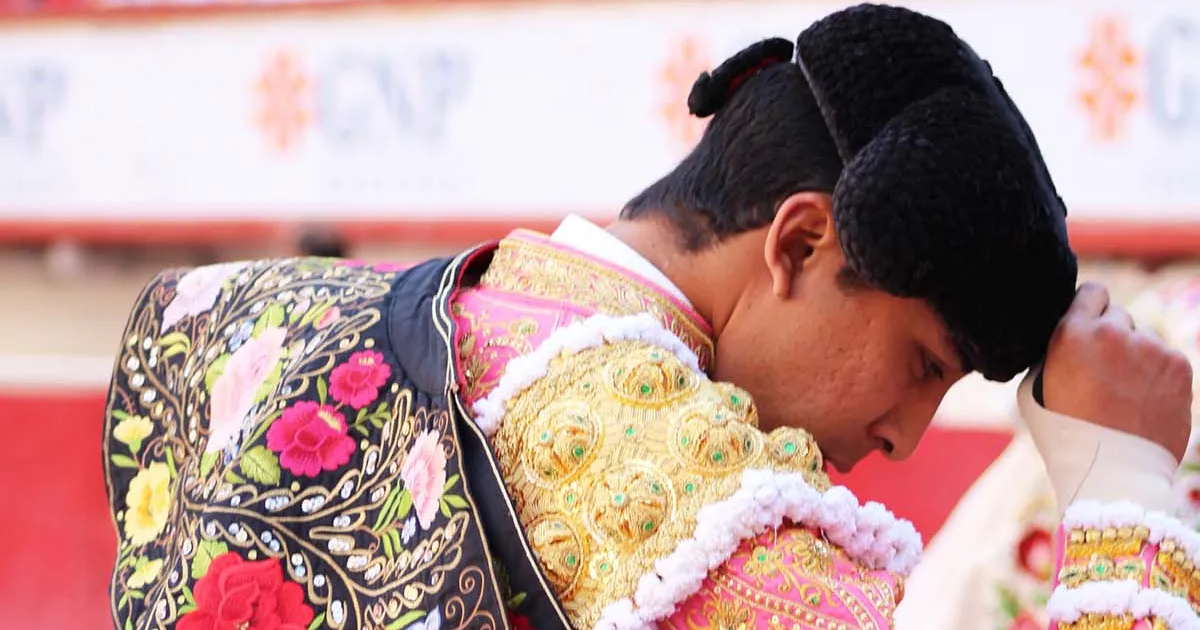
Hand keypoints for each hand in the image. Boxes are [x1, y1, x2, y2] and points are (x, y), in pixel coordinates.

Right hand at [1042, 282, 1192, 461]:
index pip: (1092, 291)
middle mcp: (1114, 333)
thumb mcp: (1037, 386)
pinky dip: (1157, 374)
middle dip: (1112, 336)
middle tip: (1103, 370)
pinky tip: (1142, 400)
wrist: (1112, 472)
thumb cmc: (1064, 434)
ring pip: (1144, 339)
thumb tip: (1068, 335)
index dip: (1089, 309)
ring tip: (1124, 393)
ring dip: (1136, 356)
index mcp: (1072, 333)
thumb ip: (1054, 351)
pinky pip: (1166, 359)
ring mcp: (1151, 349)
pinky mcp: (1179, 368)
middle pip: (1118, 315)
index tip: (1087, 327)